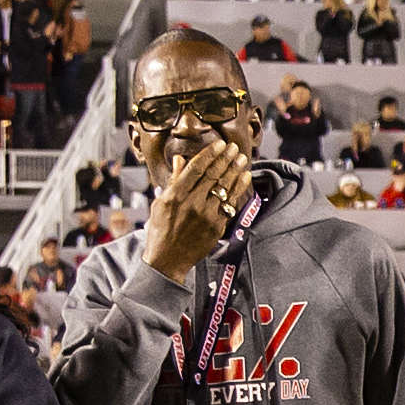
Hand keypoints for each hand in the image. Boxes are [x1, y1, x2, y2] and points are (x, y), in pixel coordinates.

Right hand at [139, 126, 255, 280]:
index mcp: (175, 195)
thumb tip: (179, 159)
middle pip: (213, 175)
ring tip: (241, 158)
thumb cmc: (160, 230)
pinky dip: (238, 188)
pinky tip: (244, 177)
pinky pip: (230, 202)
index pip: (196, 168)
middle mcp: (192, 203)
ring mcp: (206, 215)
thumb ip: (172, 181)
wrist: (167, 260)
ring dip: (235, 170)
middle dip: (225, 158)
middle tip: (233, 147)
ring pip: (224, 187)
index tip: (220, 144)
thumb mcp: (160, 203)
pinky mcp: (216, 226)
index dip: (210, 154)